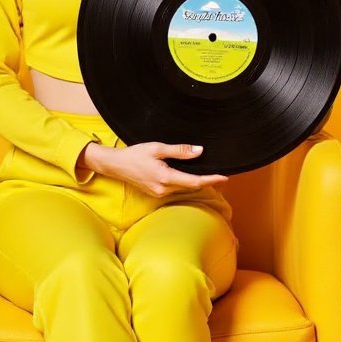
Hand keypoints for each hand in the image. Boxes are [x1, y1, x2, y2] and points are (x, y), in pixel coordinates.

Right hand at [82, 140, 228, 196]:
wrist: (116, 165)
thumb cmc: (134, 155)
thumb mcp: (157, 148)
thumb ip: (180, 151)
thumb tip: (199, 151)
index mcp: (165, 178)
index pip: (194, 181)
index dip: (211, 180)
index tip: (224, 177)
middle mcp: (163, 189)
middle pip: (191, 186)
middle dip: (206, 181)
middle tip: (220, 175)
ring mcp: (159, 193)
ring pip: (183, 188)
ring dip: (196, 183)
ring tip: (209, 175)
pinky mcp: (156, 193)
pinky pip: (175, 189)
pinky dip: (184, 183)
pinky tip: (189, 177)